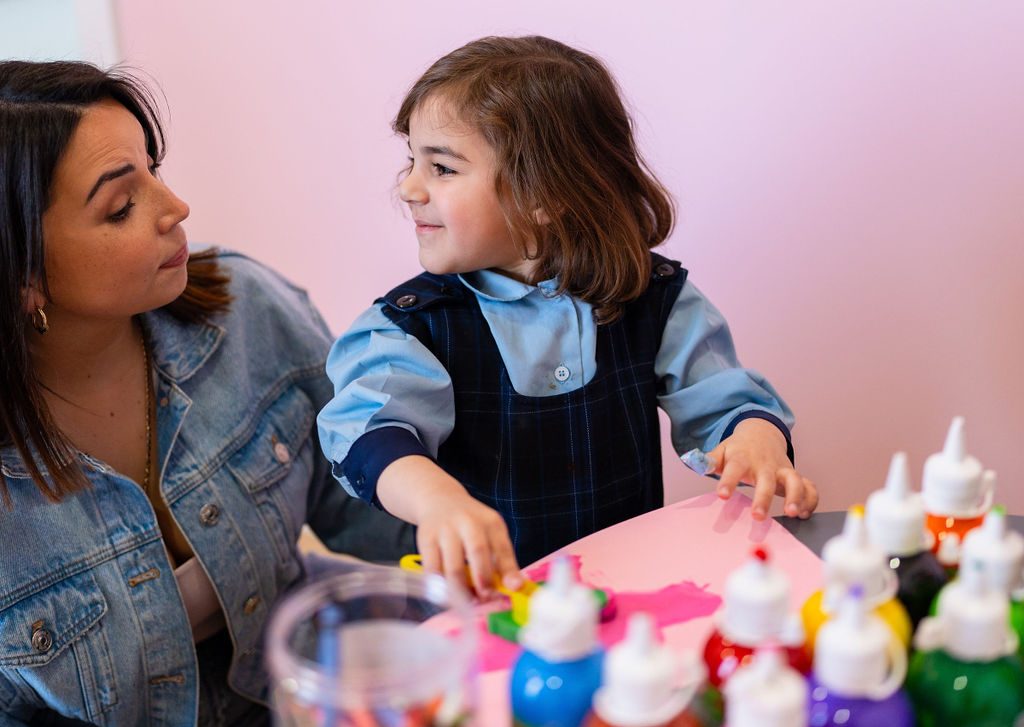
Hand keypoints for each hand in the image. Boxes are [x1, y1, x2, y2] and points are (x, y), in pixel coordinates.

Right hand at [377, 455, 522, 597]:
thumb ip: (501, 560)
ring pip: (453, 568)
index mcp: (491, 522)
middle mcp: (469, 522)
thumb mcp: (490, 533)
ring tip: (467, 604)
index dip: (509, 569)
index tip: (514, 587)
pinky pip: (433, 570)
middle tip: (486, 599)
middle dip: (483, 579)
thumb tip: (513, 588)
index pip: (502, 547)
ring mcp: (445, 530)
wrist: (439, 499)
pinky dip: (441, 588)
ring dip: (461, 591)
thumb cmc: (470, 525)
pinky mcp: (426, 539)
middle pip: (477, 552)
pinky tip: (447, 596)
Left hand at [706, 418, 817, 520]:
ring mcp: (782, 470)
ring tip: (793, 513)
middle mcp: (765, 465)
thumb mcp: (721, 450)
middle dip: (764, 498)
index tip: (722, 495)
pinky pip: (809, 486)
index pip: (734, 468)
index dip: (728, 481)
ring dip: (796, 496)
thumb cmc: (738, 449)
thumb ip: (708, 459)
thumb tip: (692, 462)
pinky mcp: (795, 476)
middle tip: (758, 517)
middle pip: (767, 480)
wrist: (762, 433)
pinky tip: (806, 514)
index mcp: (743, 458)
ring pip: (794, 480)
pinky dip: (811, 499)